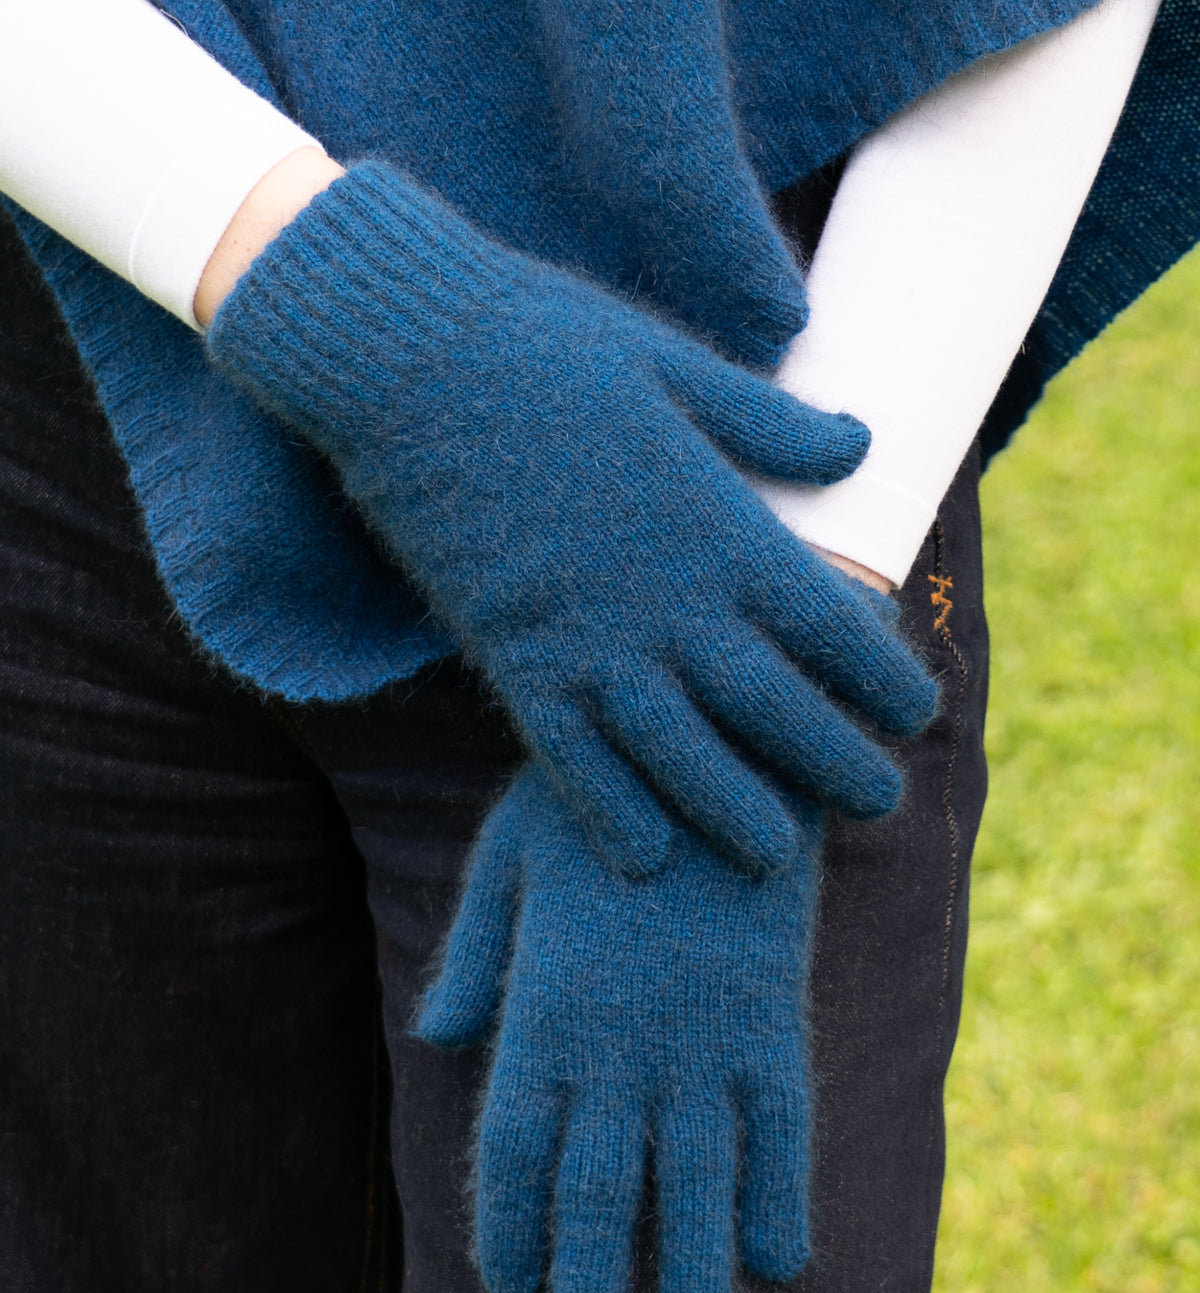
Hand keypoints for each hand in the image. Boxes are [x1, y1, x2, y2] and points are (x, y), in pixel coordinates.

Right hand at [209, 162, 936, 874]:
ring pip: (680, 755)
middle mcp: (668, 601)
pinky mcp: (513, 655)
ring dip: (733, 811)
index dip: (883, 681)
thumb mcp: (679, 367)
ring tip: (775, 857)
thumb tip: (858, 446)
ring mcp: (588, 638)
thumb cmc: (551, 345)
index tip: (913, 715)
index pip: (833, 627)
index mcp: (721, 526)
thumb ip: (770, 425)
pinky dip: (607, 812)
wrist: (411, 358)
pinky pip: (569, 758)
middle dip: (835, 765)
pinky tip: (643, 858)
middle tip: (878, 807)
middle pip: (774, 710)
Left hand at [416, 765, 823, 1292]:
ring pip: (695, 1175)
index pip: (516, 1144)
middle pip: (598, 1185)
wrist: (720, 740)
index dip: (509, 1225)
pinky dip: (781, 1196)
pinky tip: (780, 1260)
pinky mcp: (774, 1016)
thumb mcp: (511, 853)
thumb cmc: (603, 795)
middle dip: (588, 1278)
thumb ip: (479, 951)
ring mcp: (704, 1033)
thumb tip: (439, 1036)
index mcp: (549, 1002)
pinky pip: (782, 1127)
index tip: (507, 1288)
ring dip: (691, 1263)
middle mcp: (623, 1039)